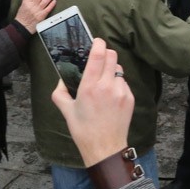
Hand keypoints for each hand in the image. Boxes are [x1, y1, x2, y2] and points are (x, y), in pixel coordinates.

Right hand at [14, 0, 57, 32]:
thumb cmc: (22, 15)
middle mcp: (32, 5)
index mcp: (26, 2)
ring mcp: (37, 11)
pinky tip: (55, 0)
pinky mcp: (41, 16)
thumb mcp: (22, 4)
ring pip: (45, 1)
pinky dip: (51, 4)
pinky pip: (47, 9)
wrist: (22, 26)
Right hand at [51, 38, 133, 166]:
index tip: (96, 41)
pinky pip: (124, 83)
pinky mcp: (129, 98)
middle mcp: (107, 86)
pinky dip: (118, 84)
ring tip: (104, 82)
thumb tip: (61, 79)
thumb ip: (60, 92)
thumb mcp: (66, 111)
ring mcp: (121, 91)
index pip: (98, 55)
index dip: (98, 44)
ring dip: (112, 70)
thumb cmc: (83, 130)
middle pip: (112, 56)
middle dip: (106, 54)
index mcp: (90, 87)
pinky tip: (110, 96)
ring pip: (119, 69)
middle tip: (100, 59)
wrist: (104, 147)